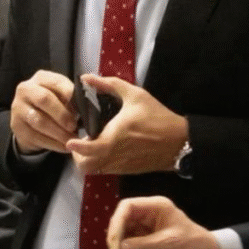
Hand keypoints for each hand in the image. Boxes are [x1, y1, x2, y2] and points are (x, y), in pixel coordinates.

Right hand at [10, 70, 76, 153]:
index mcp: (41, 78)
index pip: (57, 83)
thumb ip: (71, 96)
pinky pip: (36, 136)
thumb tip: (87, 103)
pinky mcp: (16, 126)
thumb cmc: (52, 104)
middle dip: (62, 114)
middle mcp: (26, 90)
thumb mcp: (61, 95)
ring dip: (58, 132)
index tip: (82, 107)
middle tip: (74, 126)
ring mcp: (18, 108)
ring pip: (39, 121)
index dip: (70, 95)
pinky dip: (53, 143)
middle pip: (44, 100)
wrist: (29, 120)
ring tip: (72, 139)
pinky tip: (64, 146)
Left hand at [66, 74, 187, 174]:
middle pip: (85, 166)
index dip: (75, 148)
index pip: (88, 150)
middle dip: (78, 156)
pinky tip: (106, 149)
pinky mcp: (127, 171)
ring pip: (94, 171)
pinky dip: (100, 163)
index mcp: (115, 137)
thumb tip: (86, 77)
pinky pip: (106, 171)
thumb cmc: (157, 117)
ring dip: (88, 160)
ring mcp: (120, 166)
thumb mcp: (136, 95)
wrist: (179, 141)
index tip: (70, 141)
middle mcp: (115, 155)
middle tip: (80, 142)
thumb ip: (109, 85)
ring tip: (91, 145)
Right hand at [108, 196, 221, 248]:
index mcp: (155, 207)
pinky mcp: (144, 244)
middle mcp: (147, 216)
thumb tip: (120, 248)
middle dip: (115, 234)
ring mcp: (144, 230)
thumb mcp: (169, 243)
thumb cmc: (193, 245)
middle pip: (122, 219)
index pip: (128, 206)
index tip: (114, 238)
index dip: (117, 220)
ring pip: (122, 233)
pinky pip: (127, 245)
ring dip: (117, 245)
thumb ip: (144, 244)